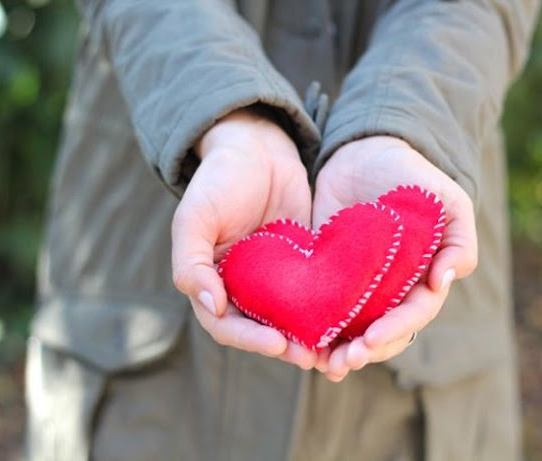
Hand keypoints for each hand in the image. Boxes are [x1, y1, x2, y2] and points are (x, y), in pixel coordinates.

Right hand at [172, 108, 316, 368]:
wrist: (258, 149)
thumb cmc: (219, 180)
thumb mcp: (195, 217)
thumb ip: (191, 262)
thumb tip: (211, 306)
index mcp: (213, 283)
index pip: (227, 325)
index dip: (250, 339)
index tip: (278, 344)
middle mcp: (244, 288)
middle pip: (262, 330)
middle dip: (286, 347)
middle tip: (312, 357)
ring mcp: (275, 278)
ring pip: (291, 318)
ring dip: (309, 336)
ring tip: (334, 350)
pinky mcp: (304, 265)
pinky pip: (315, 293)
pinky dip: (329, 310)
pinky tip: (349, 319)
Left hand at [312, 136, 477, 380]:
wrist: (365, 153)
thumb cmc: (412, 176)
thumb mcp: (447, 202)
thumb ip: (459, 240)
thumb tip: (445, 281)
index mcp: (421, 279)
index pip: (412, 315)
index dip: (394, 330)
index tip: (370, 339)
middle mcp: (389, 290)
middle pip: (381, 333)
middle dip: (364, 351)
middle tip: (341, 363)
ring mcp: (357, 285)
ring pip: (351, 329)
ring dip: (338, 351)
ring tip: (320, 363)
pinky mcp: (326, 274)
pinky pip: (320, 307)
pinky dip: (313, 327)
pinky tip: (299, 340)